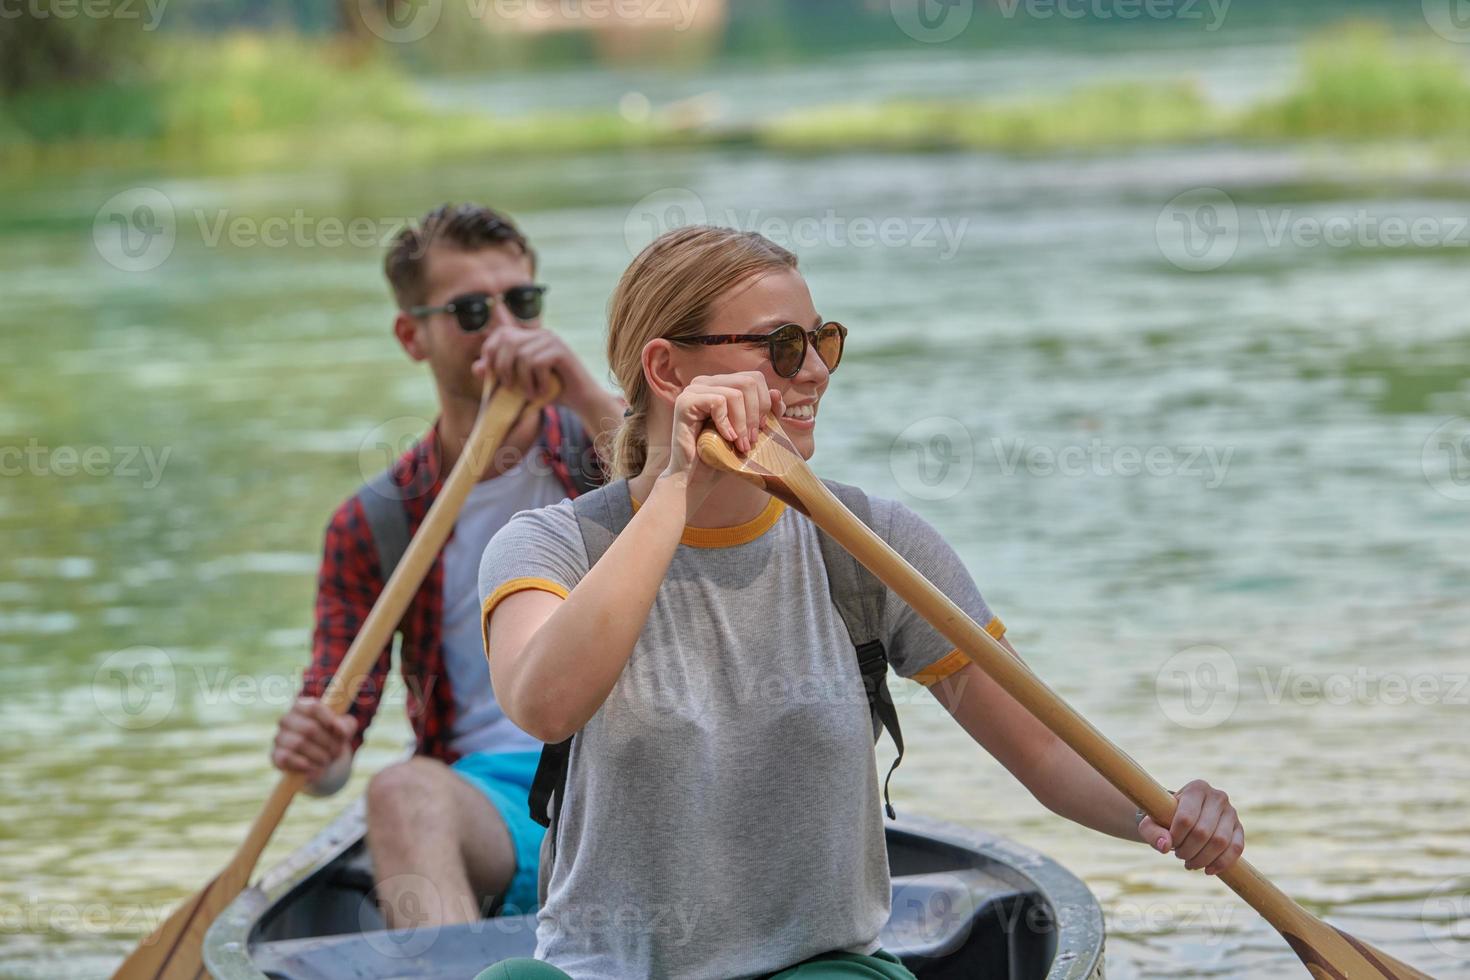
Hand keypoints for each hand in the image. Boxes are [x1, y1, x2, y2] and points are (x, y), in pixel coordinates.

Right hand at [272, 696, 356, 781]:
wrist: (320, 760)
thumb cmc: (332, 737)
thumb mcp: (344, 728)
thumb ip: (346, 725)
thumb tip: (339, 729)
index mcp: (302, 706)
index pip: (314, 707)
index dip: (329, 719)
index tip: (340, 732)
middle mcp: (287, 719)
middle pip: (310, 728)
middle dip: (329, 743)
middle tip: (337, 752)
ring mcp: (279, 737)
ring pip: (299, 744)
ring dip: (319, 755)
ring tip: (327, 760)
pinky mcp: (276, 755)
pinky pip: (286, 758)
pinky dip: (304, 764)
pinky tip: (314, 767)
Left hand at [473, 327, 590, 406]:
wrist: (581, 400)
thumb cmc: (550, 392)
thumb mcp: (521, 384)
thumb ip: (499, 375)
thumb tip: (476, 367)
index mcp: (530, 338)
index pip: (501, 334)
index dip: (490, 352)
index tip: (491, 375)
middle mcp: (541, 334)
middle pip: (508, 341)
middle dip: (503, 367)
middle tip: (508, 387)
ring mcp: (552, 340)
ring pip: (522, 355)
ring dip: (523, 380)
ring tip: (529, 394)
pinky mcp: (561, 351)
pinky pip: (537, 363)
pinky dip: (537, 382)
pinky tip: (542, 391)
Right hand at [662, 371, 782, 484]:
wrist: (694, 477)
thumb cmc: (721, 455)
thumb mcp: (750, 430)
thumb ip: (765, 412)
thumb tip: (776, 393)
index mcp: (721, 384)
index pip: (754, 378)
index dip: (764, 402)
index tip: (761, 427)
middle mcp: (706, 382)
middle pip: (747, 382)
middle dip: (755, 413)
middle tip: (751, 439)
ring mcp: (694, 390)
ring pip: (735, 394)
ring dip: (742, 423)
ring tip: (740, 444)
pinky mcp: (685, 402)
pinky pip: (717, 402)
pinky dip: (726, 423)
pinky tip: (726, 438)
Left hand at [1138, 779, 1244, 875]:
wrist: (1182, 818)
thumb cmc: (1164, 818)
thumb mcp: (1151, 822)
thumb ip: (1152, 832)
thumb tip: (1164, 846)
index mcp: (1196, 788)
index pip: (1186, 818)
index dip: (1176, 837)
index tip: (1170, 844)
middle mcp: (1217, 796)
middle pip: (1203, 832)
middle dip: (1188, 850)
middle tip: (1180, 856)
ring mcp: (1231, 812)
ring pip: (1220, 842)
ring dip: (1203, 859)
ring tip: (1190, 863)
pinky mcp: (1239, 828)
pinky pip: (1236, 848)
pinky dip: (1222, 863)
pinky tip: (1208, 870)